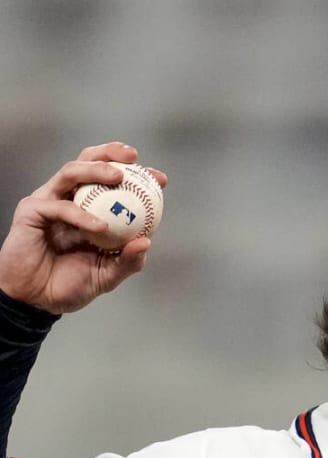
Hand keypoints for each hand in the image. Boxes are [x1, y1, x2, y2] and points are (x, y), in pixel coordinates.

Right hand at [0, 143, 167, 314]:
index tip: (161, 180)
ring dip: (96, 170)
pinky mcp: (32, 210)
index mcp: (90, 210)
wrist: (36, 299)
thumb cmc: (69, 285)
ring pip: (71, 172)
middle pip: (87, 162)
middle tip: (134, 159)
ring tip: (118, 177)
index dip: (137, 176)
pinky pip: (60, 206)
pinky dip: (81, 216)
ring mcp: (50, 202)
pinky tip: (101, 228)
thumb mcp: (107, 275)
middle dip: (111, 154)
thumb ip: (128, 261)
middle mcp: (69, 199)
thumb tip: (147, 242)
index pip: (112, 183)